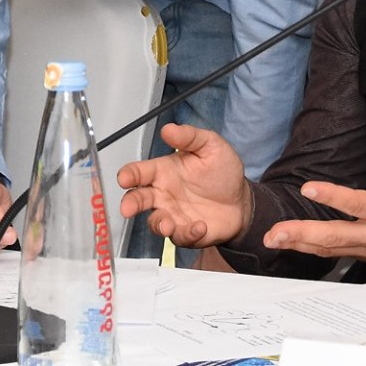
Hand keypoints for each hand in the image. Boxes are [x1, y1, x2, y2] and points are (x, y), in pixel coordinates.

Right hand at [116, 123, 251, 248]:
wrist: (241, 199)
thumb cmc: (222, 171)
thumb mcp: (211, 146)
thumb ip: (189, 137)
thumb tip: (168, 129)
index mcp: (164, 171)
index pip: (139, 172)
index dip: (128, 174)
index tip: (124, 178)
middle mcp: (163, 194)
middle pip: (138, 199)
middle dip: (130, 204)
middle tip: (127, 208)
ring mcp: (173, 215)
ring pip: (155, 222)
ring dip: (159, 224)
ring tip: (168, 225)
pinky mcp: (186, 232)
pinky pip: (180, 237)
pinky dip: (187, 233)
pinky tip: (200, 226)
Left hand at [263, 103, 365, 265]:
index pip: (359, 204)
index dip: (333, 195)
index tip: (309, 186)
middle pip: (335, 236)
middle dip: (303, 233)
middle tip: (275, 231)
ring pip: (331, 249)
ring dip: (301, 243)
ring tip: (273, 238)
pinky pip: (336, 252)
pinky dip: (313, 249)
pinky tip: (294, 243)